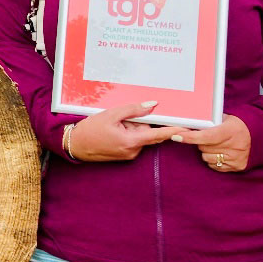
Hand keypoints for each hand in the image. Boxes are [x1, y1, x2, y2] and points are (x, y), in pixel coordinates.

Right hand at [67, 101, 187, 161]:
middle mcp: (133, 151)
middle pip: (148, 133)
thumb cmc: (90, 130)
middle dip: (139, 124)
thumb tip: (152, 105)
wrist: (75, 145)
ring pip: (140, 137)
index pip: (158, 135)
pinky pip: (133, 142)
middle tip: (121, 119)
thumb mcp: (111, 115)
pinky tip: (112, 132)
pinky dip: (127, 134)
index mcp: (131, 141)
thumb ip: (133, 110)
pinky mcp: (125, 156)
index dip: (173, 131)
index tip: (187, 129)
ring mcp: (129, 155)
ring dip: (131, 129)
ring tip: (113, 126)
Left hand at [171, 113, 250, 171]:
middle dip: (200, 142)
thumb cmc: (238, 125)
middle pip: (203, 147)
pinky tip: (221, 152)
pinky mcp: (237, 167)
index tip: (177, 136)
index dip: (190, 137)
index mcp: (230, 131)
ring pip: (207, 157)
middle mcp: (234, 146)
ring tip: (217, 145)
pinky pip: (215, 166)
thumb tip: (188, 123)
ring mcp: (236, 158)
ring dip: (207, 152)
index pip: (206, 136)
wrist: (259, 136)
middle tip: (208, 137)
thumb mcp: (225, 119)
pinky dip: (214, 160)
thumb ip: (209, 122)